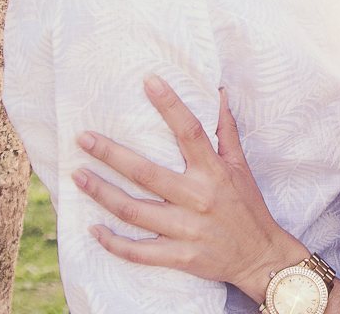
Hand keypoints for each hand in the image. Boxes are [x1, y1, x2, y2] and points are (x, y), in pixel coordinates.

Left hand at [72, 76, 309, 299]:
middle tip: (83, 139)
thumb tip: (219, 92)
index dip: (170, 105)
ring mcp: (187, 230)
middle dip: (111, 155)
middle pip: (147, 173)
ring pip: (134, 210)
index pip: (190, 132)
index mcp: (214, 172)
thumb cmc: (248, 207)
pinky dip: (114, 243)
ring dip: (102, 193)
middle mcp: (198, 198)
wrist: (261, 257)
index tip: (149, 82)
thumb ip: (225, 130)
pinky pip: (139, 252)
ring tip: (78, 176)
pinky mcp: (180, 257)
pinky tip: (94, 230)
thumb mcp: (241, 166)